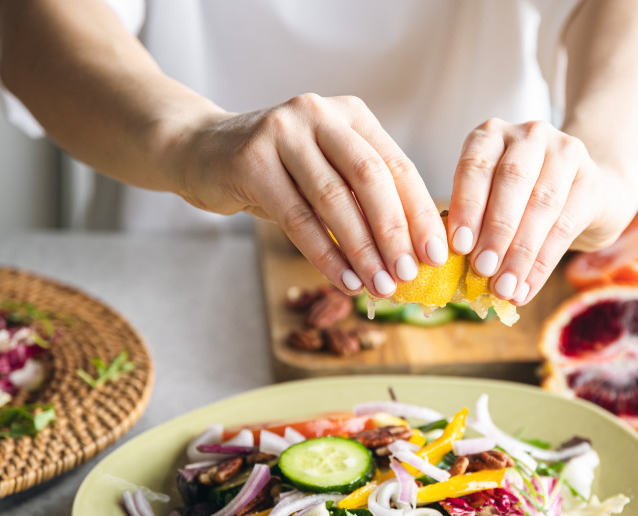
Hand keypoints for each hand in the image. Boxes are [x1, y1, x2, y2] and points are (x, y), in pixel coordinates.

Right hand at [174, 93, 447, 296]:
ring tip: (380, 286)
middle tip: (409, 274)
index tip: (437, 254)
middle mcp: (319, 114)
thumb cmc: (277, 170)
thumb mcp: (325, 171)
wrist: (200, 151)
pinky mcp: (251, 160)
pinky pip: (297, 218)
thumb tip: (414, 252)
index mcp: (351, 115)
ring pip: (334, 199)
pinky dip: (325, 254)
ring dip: (362, 250)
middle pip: (370, 178)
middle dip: (395, 231)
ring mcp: (283, 132)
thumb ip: (364, 197)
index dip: (420, 212)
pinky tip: (345, 281)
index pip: (397, 165)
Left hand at [447, 118, 637, 305]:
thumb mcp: (492, 200)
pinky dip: (542, 263)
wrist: (585, 193)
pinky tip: (527, 288)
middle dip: (495, 230)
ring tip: (504, 287)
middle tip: (482, 269)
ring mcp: (566, 152)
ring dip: (520, 252)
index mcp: (492, 134)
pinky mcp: (592, 180)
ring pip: (542, 204)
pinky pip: (565, 225)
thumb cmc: (521, 201)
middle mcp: (530, 135)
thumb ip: (474, 221)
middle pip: (512, 180)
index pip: (476, 165)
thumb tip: (451, 265)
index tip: (459, 246)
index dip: (467, 206)